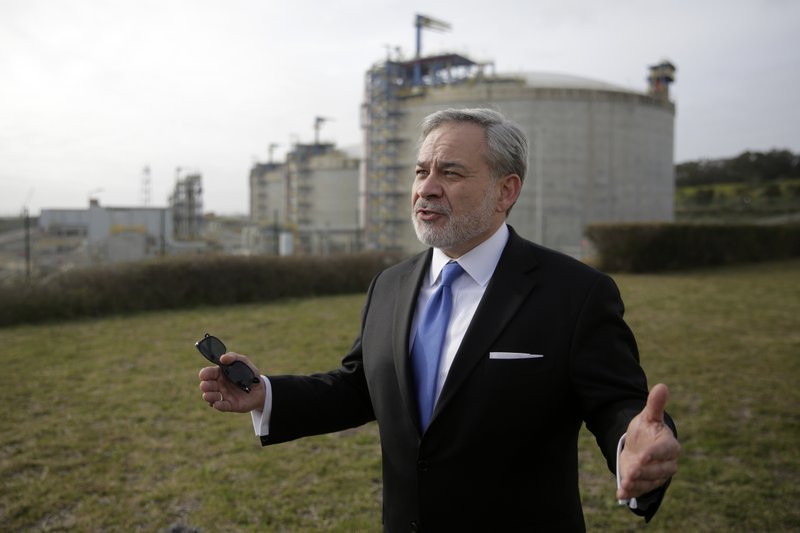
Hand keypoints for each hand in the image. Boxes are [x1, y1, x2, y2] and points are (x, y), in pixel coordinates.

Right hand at [198, 353, 265, 412]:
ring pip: (210, 397)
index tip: (204, 375)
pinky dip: (218, 405)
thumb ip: (234, 357)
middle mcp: (218, 385)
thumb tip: (222, 358)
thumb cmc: (249, 373)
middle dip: (205, 386)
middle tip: (207, 386)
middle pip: (205, 386)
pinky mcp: (229, 405)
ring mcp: (223, 395)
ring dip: (209, 396)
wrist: (260, 388)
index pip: (207, 373)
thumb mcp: (244, 362)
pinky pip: (221, 406)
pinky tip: (217, 404)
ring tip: (210, 395)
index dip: (204, 374)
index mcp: (219, 373)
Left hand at [618, 383, 679, 499]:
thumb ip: (655, 404)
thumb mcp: (648, 417)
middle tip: (633, 470)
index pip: (665, 451)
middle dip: (645, 471)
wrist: (638, 446)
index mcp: (670, 446)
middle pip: (659, 470)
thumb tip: (662, 386)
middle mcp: (667, 464)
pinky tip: (621, 493)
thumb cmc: (646, 431)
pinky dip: (631, 492)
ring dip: (637, 483)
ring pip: (649, 481)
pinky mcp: (646, 485)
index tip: (643, 455)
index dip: (655, 454)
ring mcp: (657, 476)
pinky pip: (640, 490)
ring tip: (625, 482)